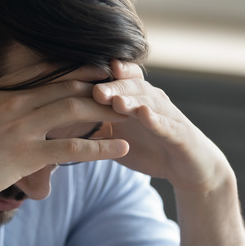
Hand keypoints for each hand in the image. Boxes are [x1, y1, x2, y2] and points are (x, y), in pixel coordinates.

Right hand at [0, 82, 129, 210]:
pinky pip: (72, 148)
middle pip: (65, 88)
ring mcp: (22, 128)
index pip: (41, 76)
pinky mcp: (28, 155)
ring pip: (74, 111)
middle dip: (97, 84)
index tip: (91, 71)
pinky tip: (121, 147)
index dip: (70, 72)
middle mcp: (13, 104)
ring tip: (130, 112)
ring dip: (106, 110)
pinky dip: (100, 147)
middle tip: (122, 83)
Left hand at [93, 60, 231, 193]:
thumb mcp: (116, 140)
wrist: (188, 168)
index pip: (117, 81)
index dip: (100, 77)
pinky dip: (156, 119)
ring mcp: (167, 115)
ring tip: (115, 101)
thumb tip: (56, 128)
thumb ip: (92, 130)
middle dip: (113, 86)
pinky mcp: (181, 134)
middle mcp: (151, 101)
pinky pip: (168, 124)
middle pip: (131, 88)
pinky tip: (144, 115)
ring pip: (149, 102)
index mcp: (134, 100)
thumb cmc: (150, 149)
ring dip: (132, 100)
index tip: (81, 78)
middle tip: (95, 90)